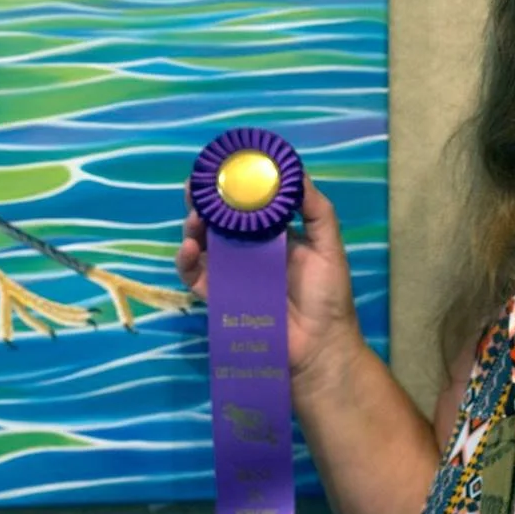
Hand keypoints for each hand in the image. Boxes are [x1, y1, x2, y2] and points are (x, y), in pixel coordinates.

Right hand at [176, 179, 366, 391]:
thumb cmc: (329, 296)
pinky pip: (195, 276)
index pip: (246, 204)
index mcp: (273, 235)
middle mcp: (248, 251)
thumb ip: (317, 210)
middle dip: (203, 202)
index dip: (232, 186)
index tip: (222, 167)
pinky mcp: (219, 297)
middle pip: (218, 220)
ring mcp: (231, 274)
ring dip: (192, 226)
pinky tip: (189, 247)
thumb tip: (295, 172)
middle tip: (195, 186)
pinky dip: (186, 261)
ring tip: (194, 216)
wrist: (321, 346)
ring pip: (202, 244)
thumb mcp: (328, 247)